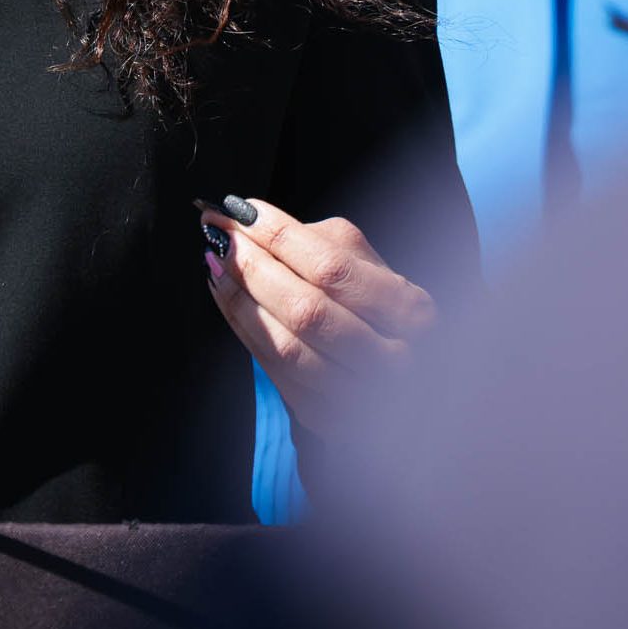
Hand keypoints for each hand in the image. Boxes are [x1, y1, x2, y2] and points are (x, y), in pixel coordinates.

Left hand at [199, 197, 433, 437]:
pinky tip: (227, 297)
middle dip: (252, 267)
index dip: (279, 236)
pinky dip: (243, 328)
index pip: (332, 268)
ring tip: (215, 262)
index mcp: (411, 312)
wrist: (401, 381)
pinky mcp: (328, 417)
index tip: (240, 211)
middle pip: (306, 310)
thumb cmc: (381, 311)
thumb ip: (322, 241)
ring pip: (286, 346)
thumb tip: (251, 218)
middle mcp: (395, 361)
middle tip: (218, 235)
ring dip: (239, 299)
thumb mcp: (372, 268)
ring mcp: (360, 397)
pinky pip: (275, 371)